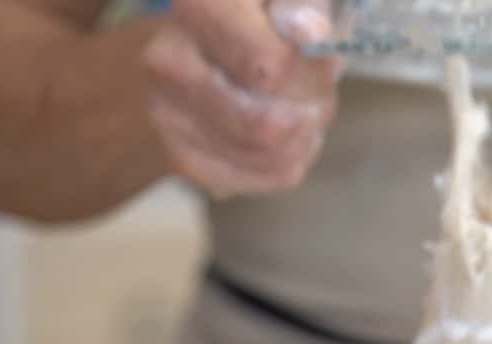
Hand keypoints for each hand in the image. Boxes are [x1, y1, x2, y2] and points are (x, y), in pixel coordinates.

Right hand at [144, 0, 339, 196]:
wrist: (205, 41)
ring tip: (306, 106)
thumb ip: (303, 4)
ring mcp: (168, 115)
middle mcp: (168, 63)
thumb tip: (308, 35)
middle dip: (312, 109)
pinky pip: (264, 178)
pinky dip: (292, 159)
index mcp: (197, 9)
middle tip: (322, 88)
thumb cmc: (260, 12)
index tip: (324, 58)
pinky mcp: (183, 157)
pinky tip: (290, 133)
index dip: (313, 71)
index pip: (269, 67)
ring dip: (306, 135)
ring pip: (271, 155)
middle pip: (266, 124)